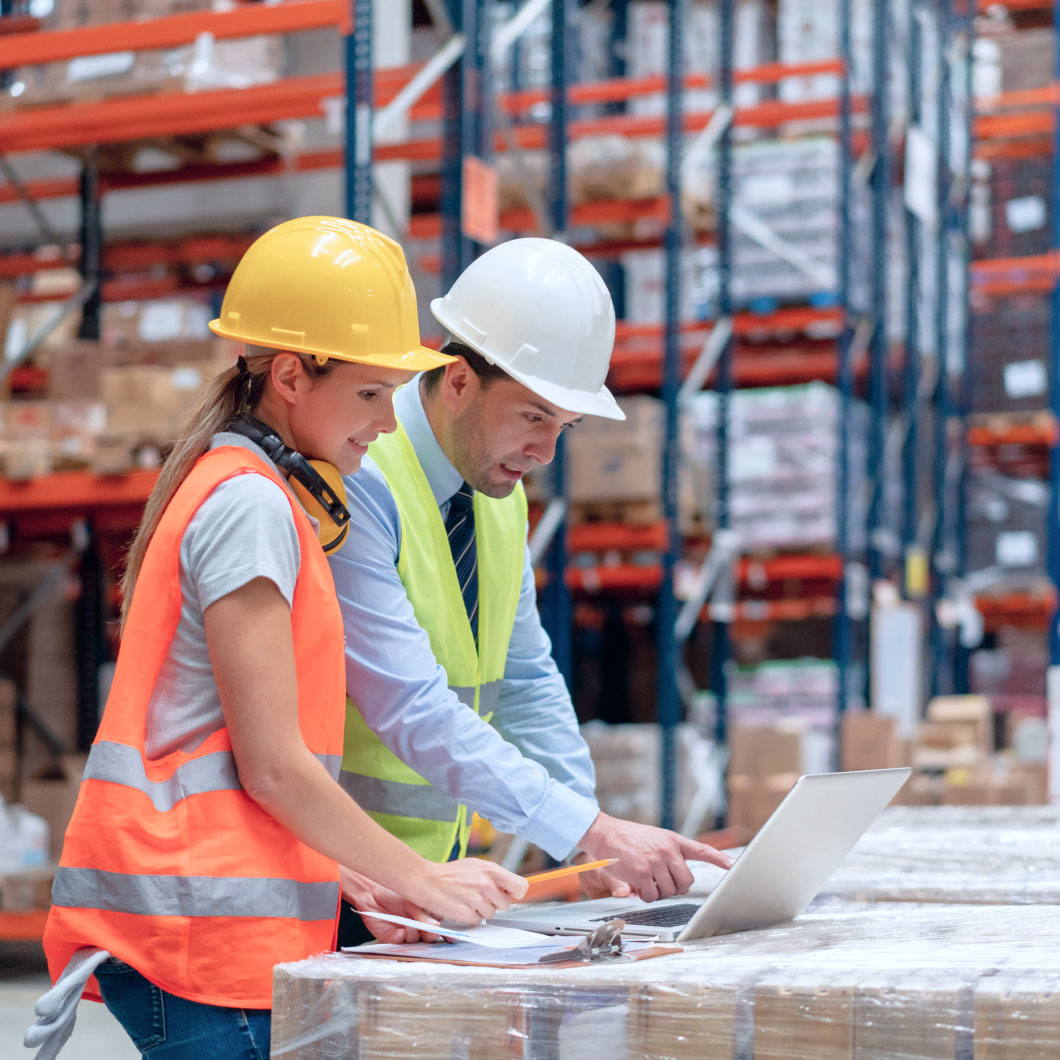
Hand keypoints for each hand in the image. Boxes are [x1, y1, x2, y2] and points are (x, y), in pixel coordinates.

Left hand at [339, 866, 440, 943]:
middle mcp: (419, 927)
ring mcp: (406, 934)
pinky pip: (400, 943)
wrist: (372, 894)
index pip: (440, 927)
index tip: (451, 936)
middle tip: (431, 932)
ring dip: (415, 935)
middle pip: (430, 937)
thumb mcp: (411, 899)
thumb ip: (422, 913)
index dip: (447, 933)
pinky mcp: (393, 939)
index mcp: (427, 916)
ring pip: (416, 942)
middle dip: (432, 936)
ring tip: (410, 926)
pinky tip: (401, 931)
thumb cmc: (394, 893)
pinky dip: (402, 938)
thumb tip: (436, 925)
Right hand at [406, 858, 527, 925]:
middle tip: (478, 896)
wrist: (425, 880)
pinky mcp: (466, 914)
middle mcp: (486, 884)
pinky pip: (477, 922)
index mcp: (491, 869)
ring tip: (466, 899)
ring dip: (480, 911)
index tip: (508, 894)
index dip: (515, 893)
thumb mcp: (475, 866)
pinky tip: (459, 907)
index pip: (520, 886)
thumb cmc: (450, 873)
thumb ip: (494, 876)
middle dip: (494, 903)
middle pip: (505, 904)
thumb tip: (511, 890)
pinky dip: (469, 918)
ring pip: (491, 914)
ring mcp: (477, 900)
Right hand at [578, 812, 734, 902]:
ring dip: (658, 892)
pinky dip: (646, 896)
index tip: (733, 865)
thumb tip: (681, 879)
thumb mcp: (655, 837)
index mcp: (672, 840)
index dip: (718, 858)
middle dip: (675, 887)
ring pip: (669, 891)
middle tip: (661, 882)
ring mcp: (655, 862)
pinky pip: (653, 896)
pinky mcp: (641, 873)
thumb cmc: (629, 838)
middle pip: (686, 882)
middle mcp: (667, 850)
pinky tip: (638, 886)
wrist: (605, 833)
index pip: (701, 849)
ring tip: (646, 881)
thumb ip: (670, 852)